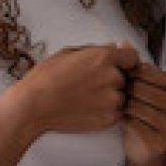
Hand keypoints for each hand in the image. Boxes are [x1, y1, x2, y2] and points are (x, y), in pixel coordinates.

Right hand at [10, 43, 135, 137]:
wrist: (33, 105)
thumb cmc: (46, 77)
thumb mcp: (69, 53)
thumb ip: (96, 50)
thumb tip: (115, 47)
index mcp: (104, 57)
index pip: (132, 57)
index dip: (124, 61)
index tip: (117, 65)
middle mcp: (113, 77)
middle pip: (125, 77)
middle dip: (112, 79)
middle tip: (89, 83)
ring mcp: (113, 99)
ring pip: (120, 96)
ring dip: (109, 96)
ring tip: (84, 97)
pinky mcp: (109, 118)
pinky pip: (116, 112)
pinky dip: (105, 111)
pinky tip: (85, 108)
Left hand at [121, 62, 165, 165]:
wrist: (142, 146)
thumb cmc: (139, 110)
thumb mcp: (138, 85)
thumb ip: (133, 64)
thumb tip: (122, 42)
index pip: (147, 71)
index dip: (129, 74)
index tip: (123, 80)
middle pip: (141, 88)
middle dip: (125, 91)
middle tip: (118, 95)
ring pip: (137, 106)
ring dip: (123, 106)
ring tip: (120, 106)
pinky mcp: (161, 141)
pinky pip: (135, 124)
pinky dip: (124, 121)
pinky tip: (122, 120)